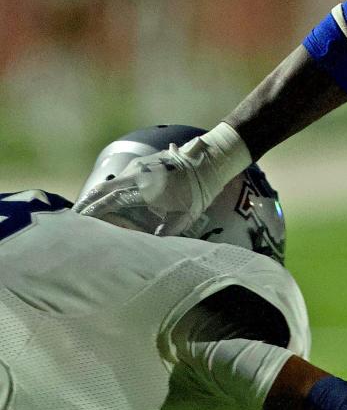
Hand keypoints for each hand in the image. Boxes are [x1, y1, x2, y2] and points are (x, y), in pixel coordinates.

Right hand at [73, 124, 249, 235]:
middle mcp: (137, 173)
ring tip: (88, 210)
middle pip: (104, 187)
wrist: (210, 161)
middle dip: (88, 201)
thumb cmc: (197, 192)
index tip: (78, 221)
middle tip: (74, 216)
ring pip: (113, 180)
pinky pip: (124, 175)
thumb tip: (148, 248)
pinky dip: (113, 187)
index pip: (109, 200)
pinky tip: (110, 196)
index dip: (93, 211)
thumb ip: (164, 234)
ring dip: (100, 194)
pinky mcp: (145, 162)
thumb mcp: (181, 217)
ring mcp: (140, 165)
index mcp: (143, 187)